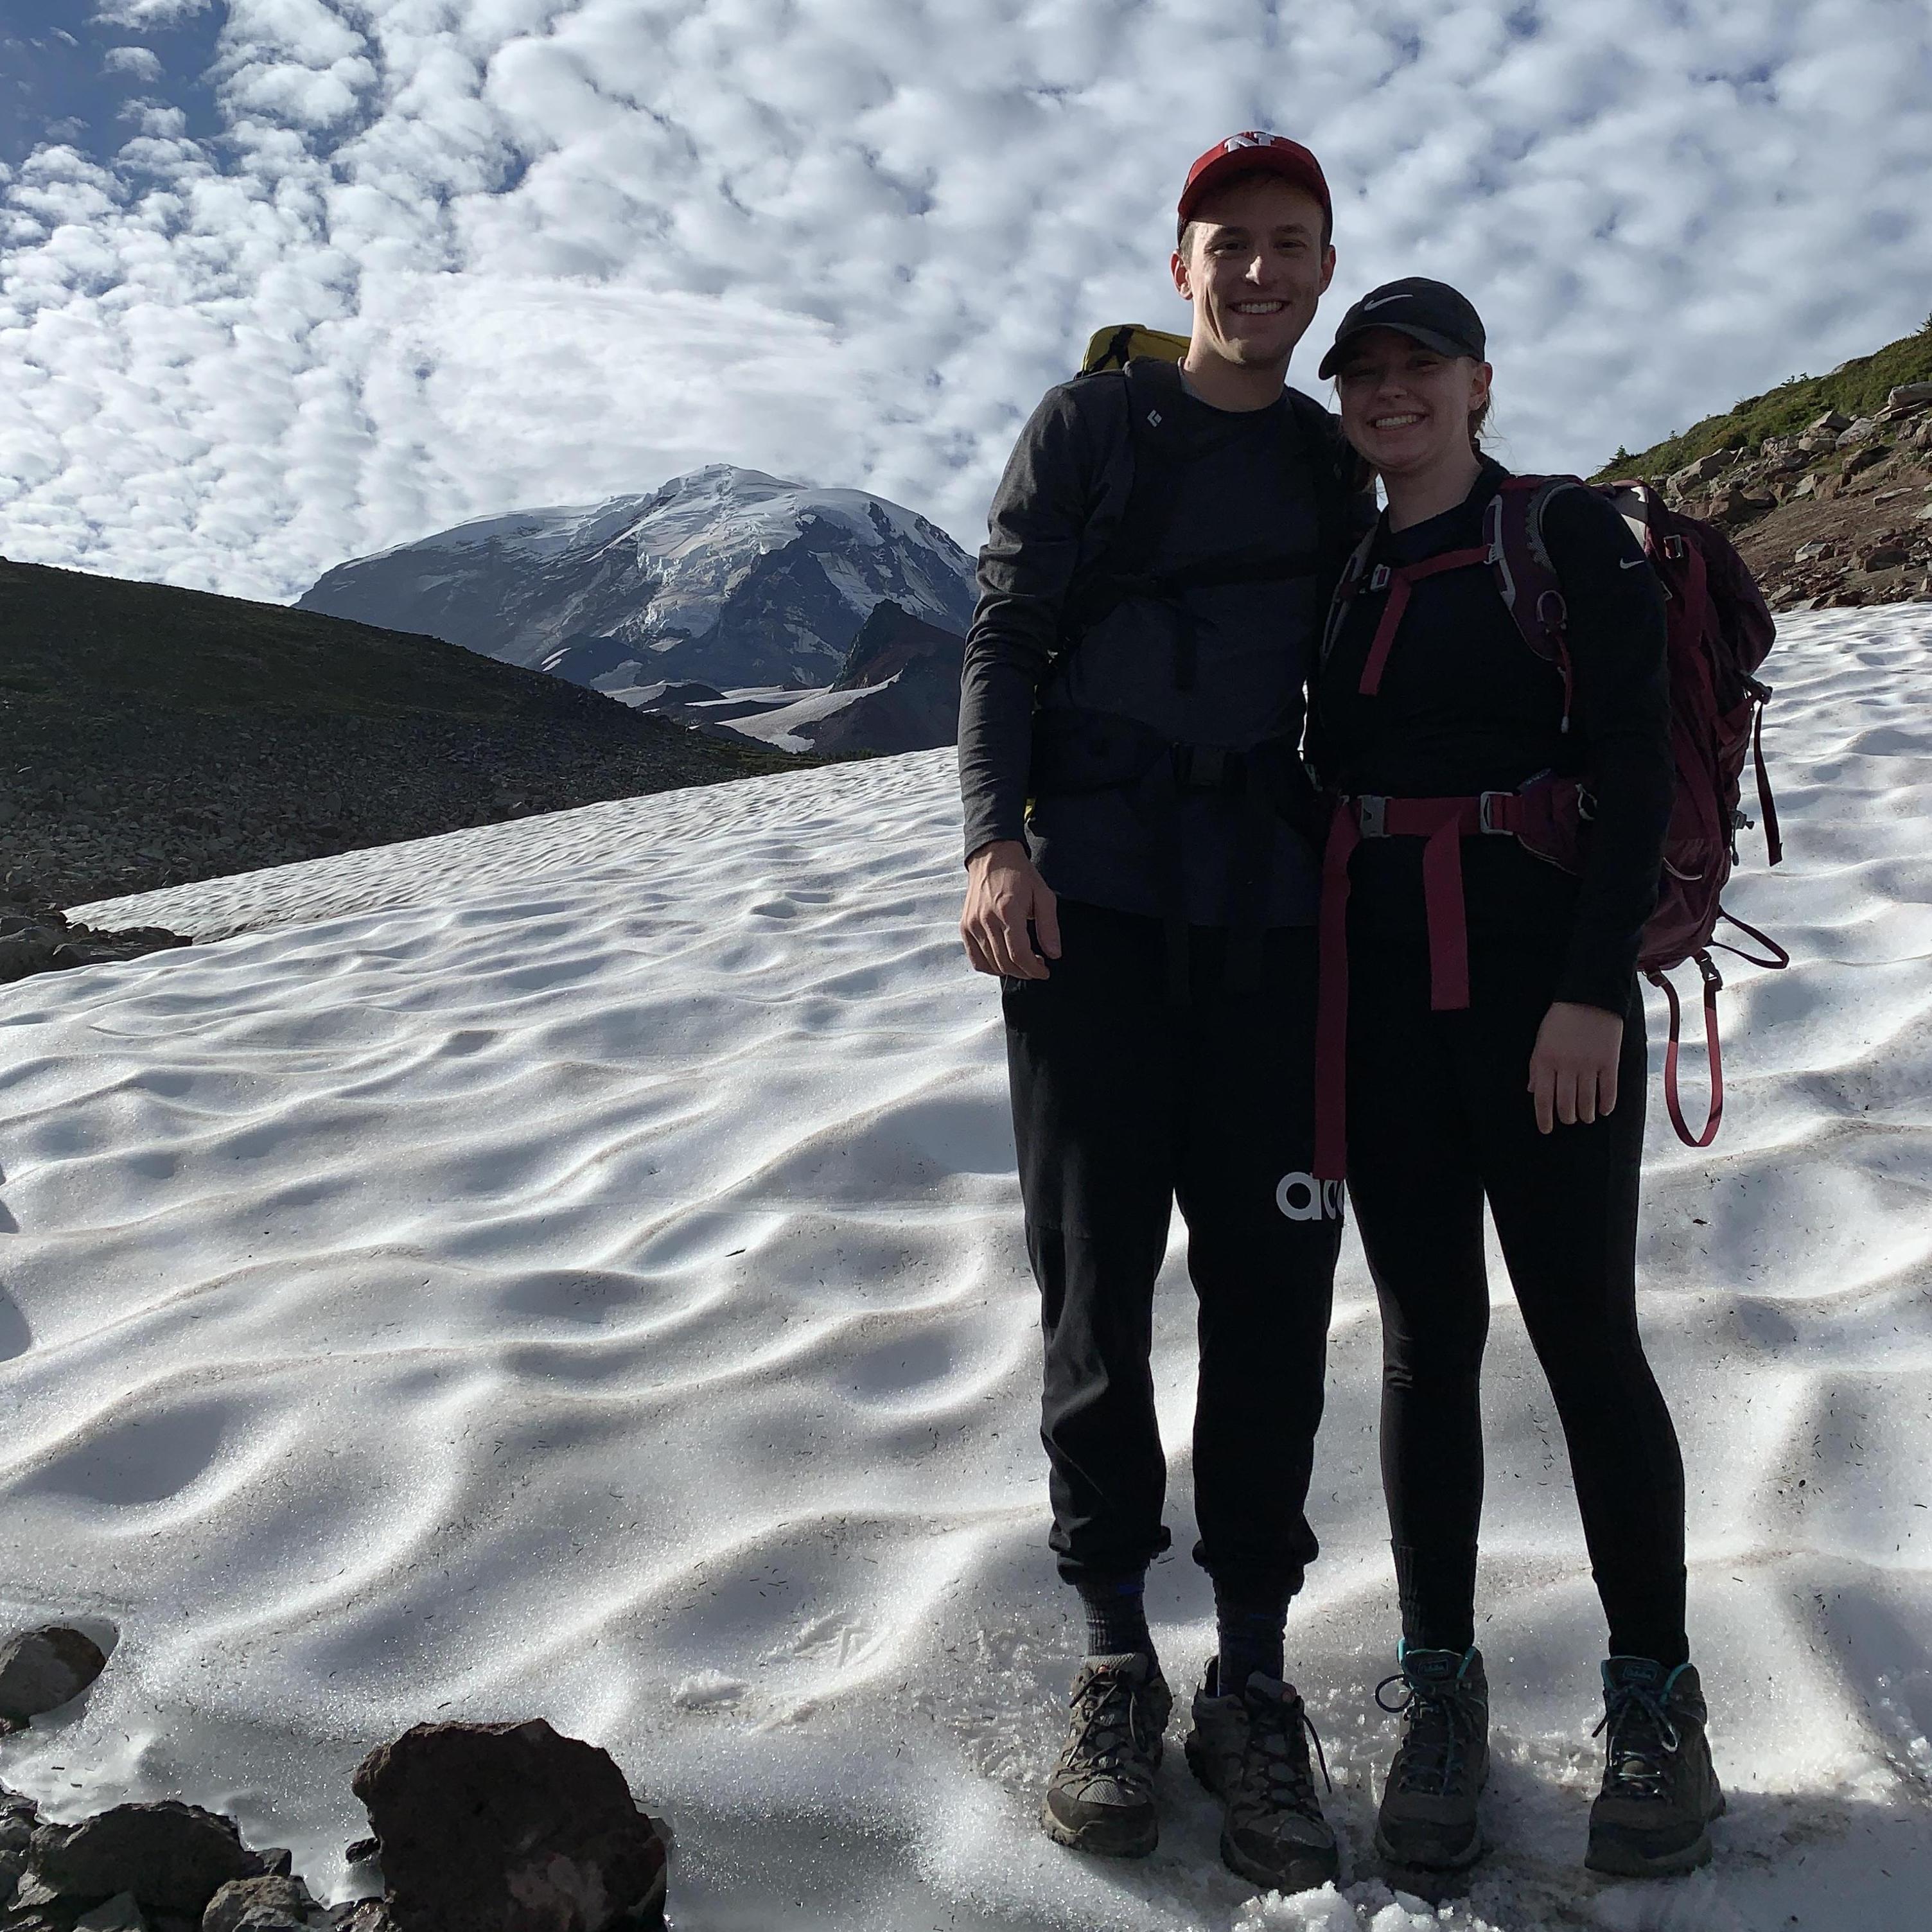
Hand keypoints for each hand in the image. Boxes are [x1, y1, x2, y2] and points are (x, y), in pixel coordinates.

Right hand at [960, 840, 1060, 979]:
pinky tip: (1003, 963)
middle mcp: (986, 920)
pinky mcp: (965, 926)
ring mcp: (972, 924)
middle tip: (1037, 967)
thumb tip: (1054, 954)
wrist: (992, 857)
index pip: (1019, 954)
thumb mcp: (1043, 896)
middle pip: (1005, 962)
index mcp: (1008, 911)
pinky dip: (989, 967)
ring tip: (1022, 963)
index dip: (1034, 969)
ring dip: (1009, 971)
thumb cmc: (1020, 875)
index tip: (1044, 971)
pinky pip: (975, 959)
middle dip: (1024, 972)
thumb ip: (1049, 926)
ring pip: (990, 964)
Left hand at [1527, 1001, 1624, 1132]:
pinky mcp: (1610, 1062)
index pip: (1543, 1099)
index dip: (1544, 1118)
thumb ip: (1536, 1067)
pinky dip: (1607, 1104)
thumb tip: (1533, 1091)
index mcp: (1546, 1061)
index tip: (1546, 1129)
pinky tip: (1604, 1110)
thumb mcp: (1541, 1040)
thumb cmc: (1561, 1019)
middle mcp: (1566, 1066)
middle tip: (1569, 1120)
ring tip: (1586, 1117)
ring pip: (1587, 1101)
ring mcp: (1589, 1065)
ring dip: (1586, 1114)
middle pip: (1566, 1104)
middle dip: (1567, 1117)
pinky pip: (1609, 1090)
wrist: (1590, 997)